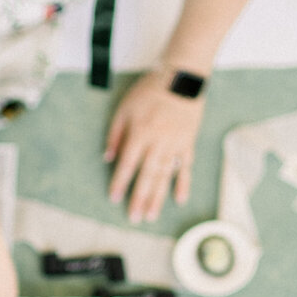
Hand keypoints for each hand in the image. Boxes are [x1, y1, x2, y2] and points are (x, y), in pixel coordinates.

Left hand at [105, 71, 205, 222]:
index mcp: (140, 133)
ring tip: (151, 215)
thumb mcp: (124, 108)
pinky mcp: (188, 143)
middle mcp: (158, 142)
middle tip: (134, 218)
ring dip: (158, 197)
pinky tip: (178, 199)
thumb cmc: (149, 91)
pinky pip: (186, 167)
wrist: (181, 78)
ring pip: (165, 176)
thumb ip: (115, 134)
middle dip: (139, 198)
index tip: (113, 198)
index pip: (128, 164)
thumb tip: (107, 158)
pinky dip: (183, 184)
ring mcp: (175, 144)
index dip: (119, 182)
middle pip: (147, 176)